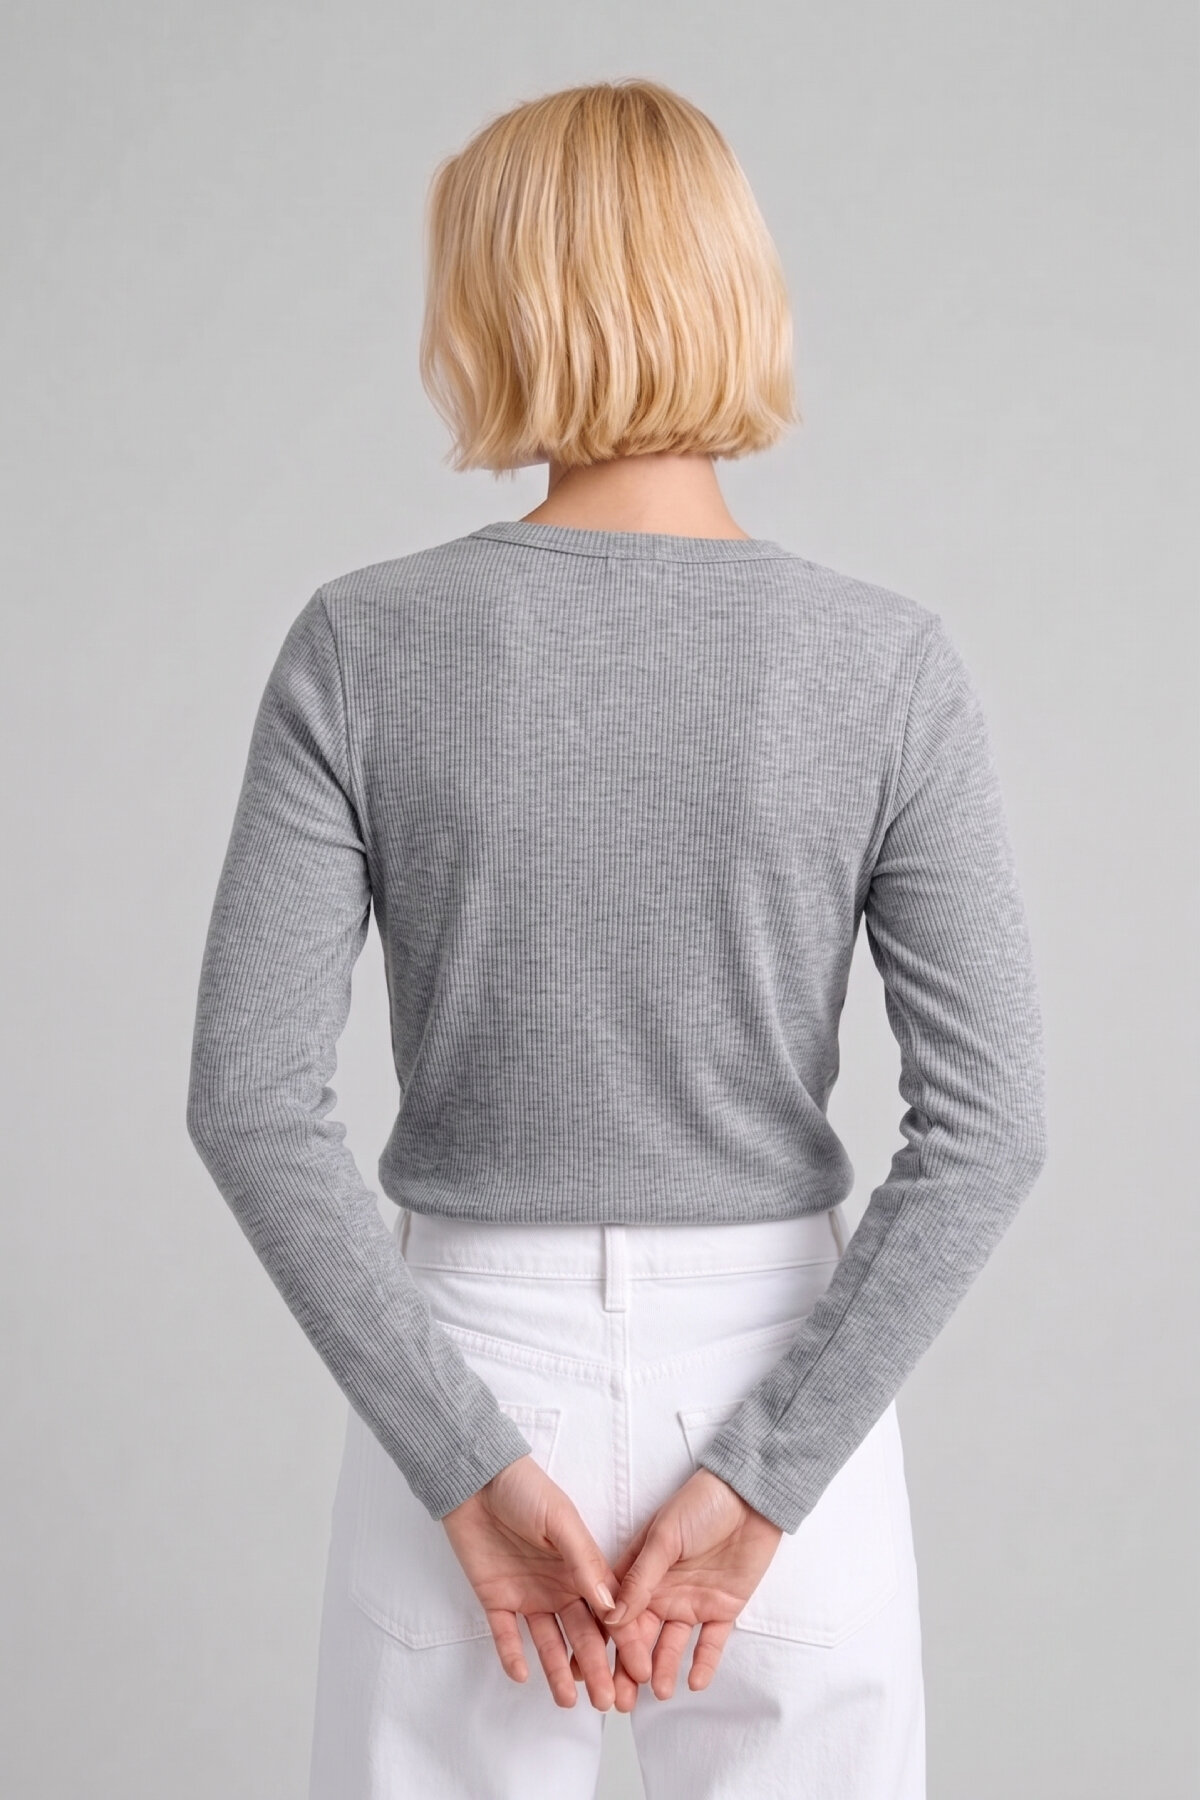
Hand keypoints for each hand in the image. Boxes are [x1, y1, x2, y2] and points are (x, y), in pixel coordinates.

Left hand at [440, 1452, 648, 1711]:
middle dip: (596, 1667)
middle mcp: (558, 1586)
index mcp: (581, 1567)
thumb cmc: (525, 1489)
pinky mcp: (496, 1599)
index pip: (609, 1610)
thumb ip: (583, 1562)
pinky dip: (513, 1655)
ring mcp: (527, 1595)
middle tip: (608, 1700)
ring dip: (559, 1670)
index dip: (625, 1640)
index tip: (641, 1670)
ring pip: (549, 1641)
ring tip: (570, 1701)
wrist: (476, 1479)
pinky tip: (523, 1676)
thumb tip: (611, 1606)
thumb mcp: (560, 1520)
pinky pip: (506, 1635)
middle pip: (582, 1634)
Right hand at [592, 1467, 783, 1702]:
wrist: (749, 1495)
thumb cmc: (700, 1504)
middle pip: (640, 1636)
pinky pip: (710, 1642)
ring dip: (662, 1668)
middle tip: (621, 1699)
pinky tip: (694, 1682)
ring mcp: (691, 1601)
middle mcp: (661, 1591)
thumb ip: (641, 1578)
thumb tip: (612, 1618)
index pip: (617, 1612)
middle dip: (629, 1667)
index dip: (604, 1640)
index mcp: (640, 1571)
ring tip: (656, 1692)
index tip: (589, 1668)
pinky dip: (702, 1662)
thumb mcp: (664, 1537)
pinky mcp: (722, 1609)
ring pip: (671, 1645)